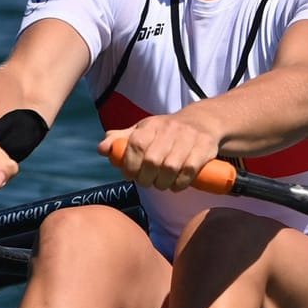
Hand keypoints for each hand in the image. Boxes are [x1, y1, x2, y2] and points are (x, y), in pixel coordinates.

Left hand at [99, 113, 222, 190]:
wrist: (204, 121)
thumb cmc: (167, 131)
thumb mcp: (144, 130)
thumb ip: (121, 140)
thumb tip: (102, 150)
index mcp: (152, 125)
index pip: (136, 144)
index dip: (130, 164)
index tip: (129, 176)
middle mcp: (170, 129)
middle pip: (153, 161)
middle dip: (146, 178)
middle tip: (146, 183)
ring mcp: (189, 138)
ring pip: (171, 168)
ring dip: (163, 183)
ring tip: (161, 184)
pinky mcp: (204, 147)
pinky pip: (189, 170)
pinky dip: (180, 183)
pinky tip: (176, 185)